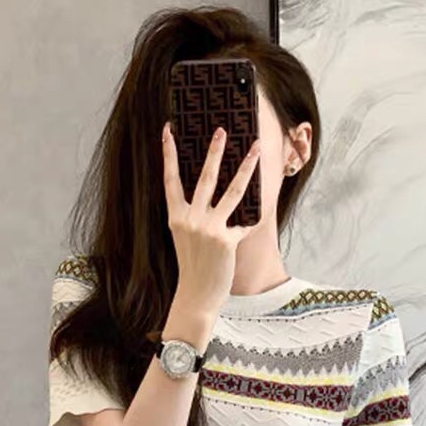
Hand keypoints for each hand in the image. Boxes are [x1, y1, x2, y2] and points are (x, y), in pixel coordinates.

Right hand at [161, 121, 261, 317]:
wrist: (196, 295)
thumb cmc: (192, 266)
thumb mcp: (185, 238)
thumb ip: (193, 216)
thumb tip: (214, 195)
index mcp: (176, 217)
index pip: (170, 179)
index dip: (169, 154)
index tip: (168, 131)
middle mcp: (191, 219)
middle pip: (205, 178)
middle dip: (214, 151)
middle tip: (221, 130)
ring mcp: (209, 229)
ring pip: (232, 191)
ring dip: (245, 167)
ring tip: (254, 148)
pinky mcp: (226, 240)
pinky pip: (245, 223)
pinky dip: (251, 222)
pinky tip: (257, 218)